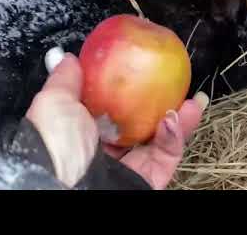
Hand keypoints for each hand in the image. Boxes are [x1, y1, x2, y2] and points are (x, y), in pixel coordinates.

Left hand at [27, 52, 207, 188]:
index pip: (113, 108)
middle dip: (164, 105)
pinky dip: (176, 137)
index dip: (131, 91)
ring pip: (161, 142)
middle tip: (179, 87)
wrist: (63, 187)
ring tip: (193, 101)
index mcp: (85, 132)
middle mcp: (107, 151)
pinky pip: (166, 158)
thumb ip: (64, 80)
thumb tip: (67, 58)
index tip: (147, 73)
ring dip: (179, 120)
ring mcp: (129, 166)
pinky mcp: (146, 180)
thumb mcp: (53, 103)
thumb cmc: (55, 145)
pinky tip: (177, 117)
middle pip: (143, 125)